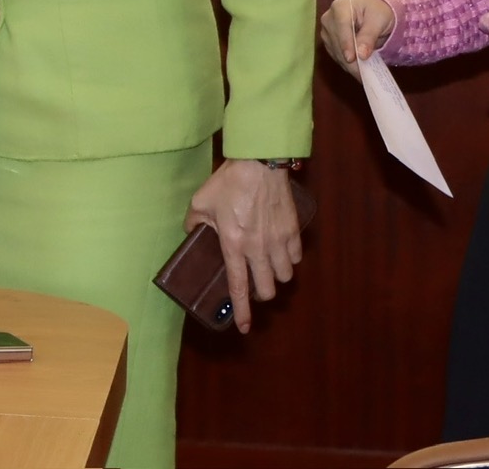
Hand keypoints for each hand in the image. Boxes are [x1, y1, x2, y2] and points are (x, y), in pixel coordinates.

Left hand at [185, 158, 303, 333]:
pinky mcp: (293, 230)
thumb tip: (192, 232)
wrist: (259, 161)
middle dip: (262, 294)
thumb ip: (194, 222)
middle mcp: (258, 249)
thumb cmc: (228, 181)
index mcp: (233, 245)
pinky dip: (290, 259)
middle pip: (268, 290)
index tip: (244, 328)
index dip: (242, 311)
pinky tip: (281, 251)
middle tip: (255, 285)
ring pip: (284, 276)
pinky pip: (296, 257)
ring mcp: (279, 241)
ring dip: (276, 276)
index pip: (238, 287)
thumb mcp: (200, 201)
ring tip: (267, 266)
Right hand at [318, 0, 394, 72]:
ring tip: (363, 75)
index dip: (346, 44)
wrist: (373, 11)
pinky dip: (347, 64)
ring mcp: (327, 31)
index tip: (351, 59)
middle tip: (363, 75)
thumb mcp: (378, 20)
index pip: (341, 27)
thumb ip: (369, 36)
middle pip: (337, 43)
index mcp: (340, 7)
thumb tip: (361, 54)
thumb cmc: (377, 11)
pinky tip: (358, 70)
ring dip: (349, 65)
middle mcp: (329, 18)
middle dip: (350, 60)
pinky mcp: (329, 42)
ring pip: (336, 52)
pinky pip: (337, 56)